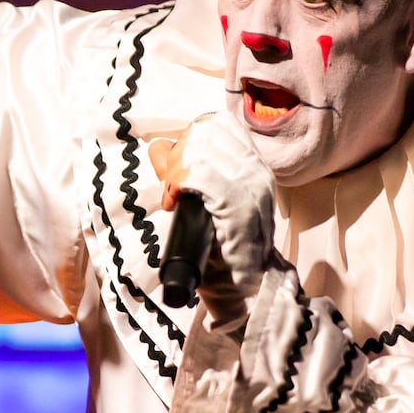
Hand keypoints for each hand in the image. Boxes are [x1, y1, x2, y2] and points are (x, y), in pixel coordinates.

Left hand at [150, 113, 277, 327]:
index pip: (217, 123)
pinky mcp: (240, 208)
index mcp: (251, 164)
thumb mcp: (205, 200)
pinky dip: (180, 183)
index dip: (189, 137)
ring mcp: (251, 188)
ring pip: (201, 149)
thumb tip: (158, 148)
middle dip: (178, 153)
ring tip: (174, 195)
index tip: (177, 167)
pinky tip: (175, 200)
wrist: (244, 288)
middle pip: (205, 131)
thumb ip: (184, 171)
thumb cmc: (219, 247)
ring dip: (177, 170)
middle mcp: (256, 170)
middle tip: (172, 184)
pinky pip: (201, 176)